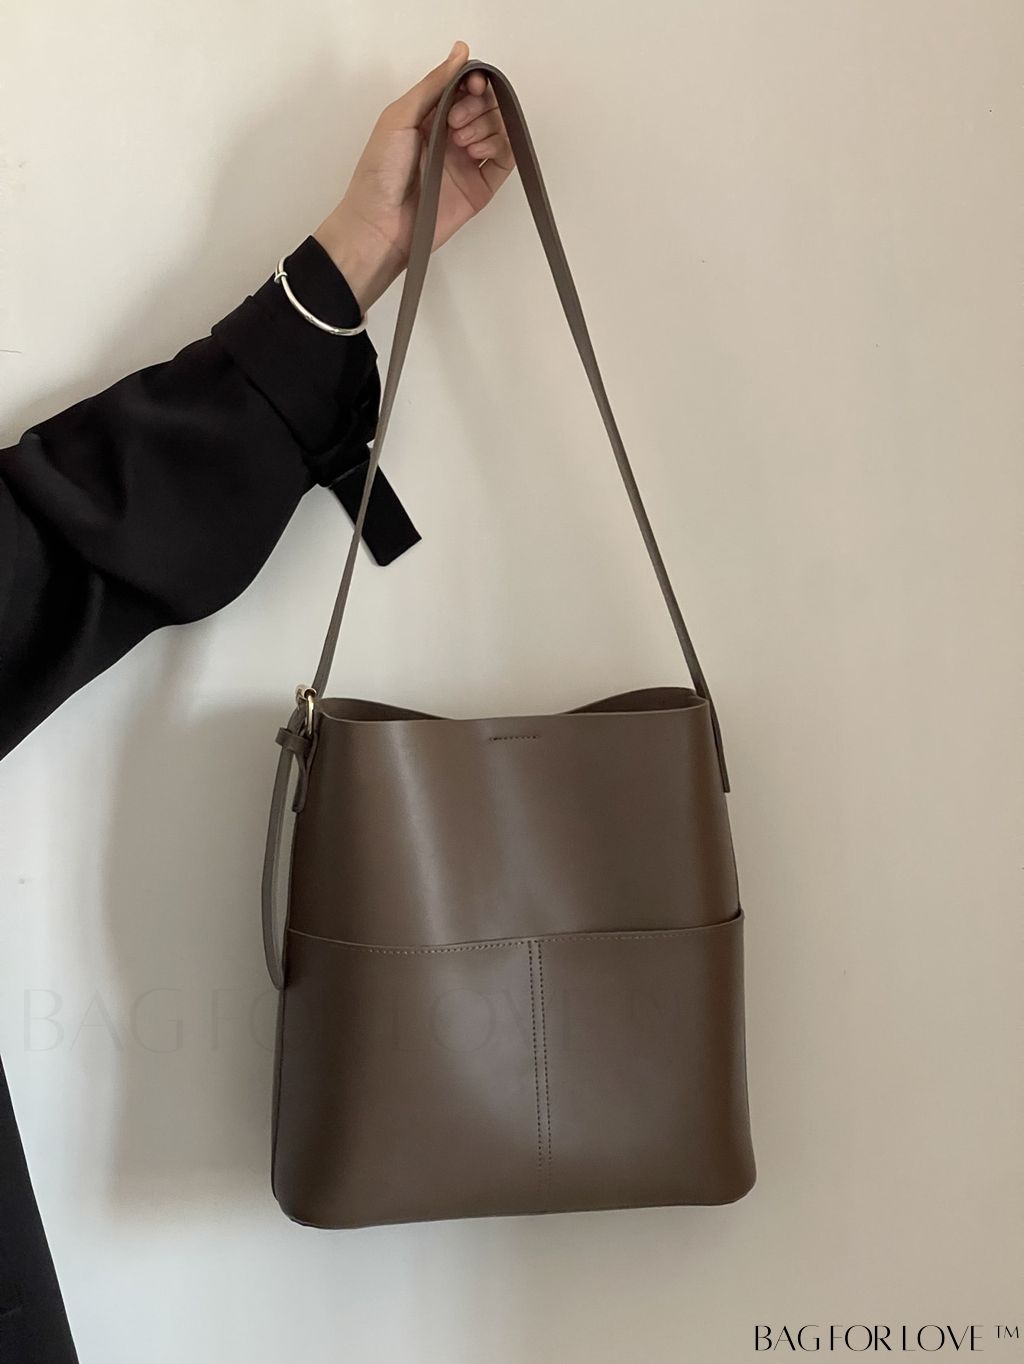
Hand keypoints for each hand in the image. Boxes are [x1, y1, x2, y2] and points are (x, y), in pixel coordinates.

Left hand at [314, 41, 514, 311]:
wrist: (381, 224)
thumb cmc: (380, 171)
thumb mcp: (401, 116)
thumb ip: (434, 84)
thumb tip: (461, 50)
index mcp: (431, 115)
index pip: (466, 86)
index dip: (474, 80)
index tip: (471, 85)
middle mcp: (453, 135)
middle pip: (486, 104)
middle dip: (477, 105)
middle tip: (455, 122)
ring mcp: (469, 161)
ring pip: (499, 127)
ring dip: (485, 125)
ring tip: (461, 142)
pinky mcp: (481, 186)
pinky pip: (506, 157)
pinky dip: (499, 146)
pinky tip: (476, 151)